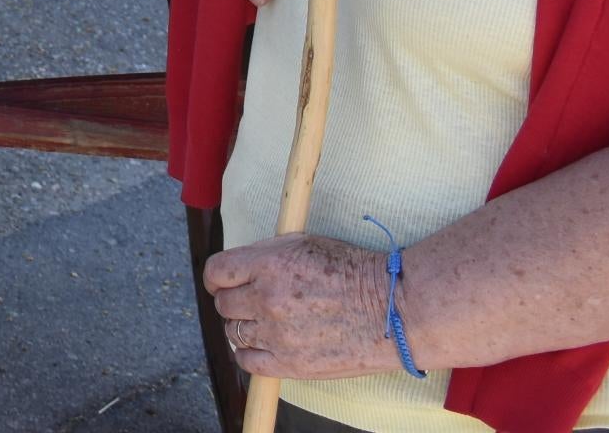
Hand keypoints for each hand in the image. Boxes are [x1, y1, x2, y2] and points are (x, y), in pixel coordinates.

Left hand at [203, 233, 394, 379]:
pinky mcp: (290, 364)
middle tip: (251, 302)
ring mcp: (277, 334)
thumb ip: (265, 255)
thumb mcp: (304, 243)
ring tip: (265, 323)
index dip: (217, 278)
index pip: (217, 272)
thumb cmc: (352, 272)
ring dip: (243, 327)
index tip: (223, 282)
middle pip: (224, 304)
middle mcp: (267, 298)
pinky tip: (264, 345)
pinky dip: (250, 353)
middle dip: (233, 301)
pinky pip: (248, 362)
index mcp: (269, 264)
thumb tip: (238, 268)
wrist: (391, 310)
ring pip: (234, 333)